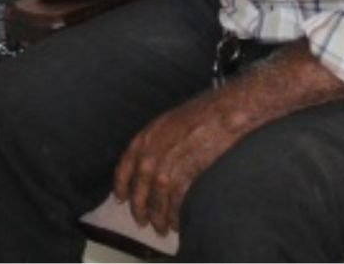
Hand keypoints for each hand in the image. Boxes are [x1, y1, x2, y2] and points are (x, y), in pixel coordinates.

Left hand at [113, 90, 248, 235]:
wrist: (222, 114)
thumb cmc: (198, 114)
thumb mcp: (166, 123)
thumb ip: (153, 143)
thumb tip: (146, 162)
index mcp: (144, 139)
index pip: (124, 169)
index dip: (121, 187)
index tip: (121, 199)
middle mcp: (151, 155)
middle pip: (140, 191)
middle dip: (140, 209)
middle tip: (141, 222)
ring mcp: (168, 168)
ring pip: (158, 201)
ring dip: (159, 218)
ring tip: (161, 229)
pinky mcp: (186, 177)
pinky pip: (177, 204)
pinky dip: (176, 216)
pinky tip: (177, 223)